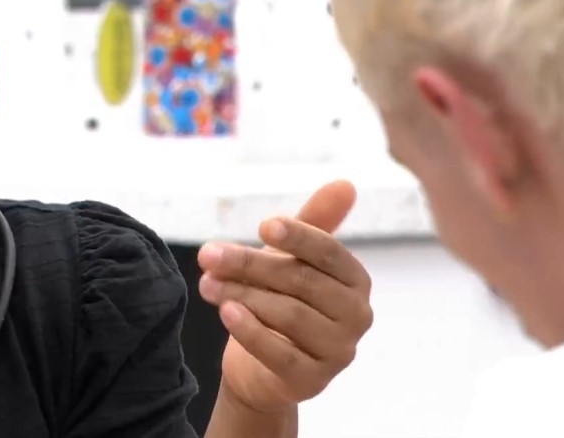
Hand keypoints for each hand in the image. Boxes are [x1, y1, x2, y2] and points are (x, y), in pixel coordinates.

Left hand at [197, 180, 373, 414]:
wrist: (259, 369)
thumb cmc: (280, 302)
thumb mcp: (291, 258)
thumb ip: (315, 222)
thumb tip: (345, 183)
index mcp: (354, 280)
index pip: (329, 252)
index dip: (298, 237)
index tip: (262, 226)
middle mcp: (356, 316)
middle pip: (301, 282)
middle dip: (251, 265)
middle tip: (208, 254)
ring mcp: (338, 352)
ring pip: (288, 315)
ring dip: (242, 294)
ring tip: (206, 283)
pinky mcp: (312, 381)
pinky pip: (280, 354)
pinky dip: (251, 332)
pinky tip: (227, 312)